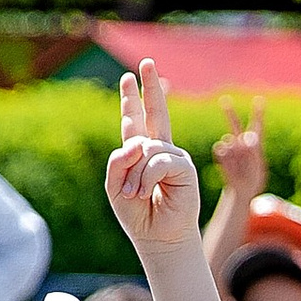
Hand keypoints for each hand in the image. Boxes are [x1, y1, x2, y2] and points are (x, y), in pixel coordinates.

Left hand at [106, 61, 201, 261]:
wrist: (158, 237)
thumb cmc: (137, 214)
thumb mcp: (116, 187)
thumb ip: (118, 162)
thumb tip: (136, 143)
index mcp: (142, 153)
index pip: (136, 122)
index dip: (132, 101)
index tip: (129, 78)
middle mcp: (159, 151)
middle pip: (155, 113)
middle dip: (150, 88)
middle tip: (146, 63)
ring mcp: (173, 157)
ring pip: (145, 149)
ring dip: (134, 175)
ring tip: (133, 195)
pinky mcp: (184, 167)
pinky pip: (156, 162)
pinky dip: (145, 179)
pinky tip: (144, 193)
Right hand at [213, 96, 264, 206]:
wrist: (243, 191)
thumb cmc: (254, 179)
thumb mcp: (259, 165)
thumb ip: (254, 150)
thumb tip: (245, 138)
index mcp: (255, 144)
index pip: (257, 125)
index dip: (258, 113)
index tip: (260, 100)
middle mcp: (241, 143)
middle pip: (235, 124)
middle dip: (229, 112)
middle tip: (224, 99)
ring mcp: (231, 149)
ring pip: (228, 140)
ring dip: (233, 151)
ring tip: (239, 165)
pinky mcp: (221, 155)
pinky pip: (219, 147)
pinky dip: (223, 154)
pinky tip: (229, 164)